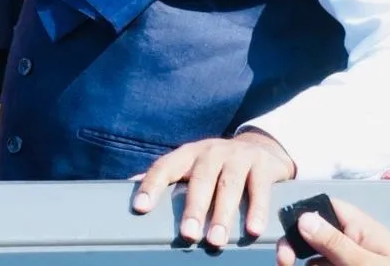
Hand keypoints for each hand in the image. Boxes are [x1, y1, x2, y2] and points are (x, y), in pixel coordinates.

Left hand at [131, 131, 295, 246]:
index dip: (152, 185)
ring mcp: (237, 156)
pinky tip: (253, 230)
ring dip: (222, 214)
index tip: (141, 208)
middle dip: (193, 208)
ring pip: (228, 186)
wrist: (261, 149)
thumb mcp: (191, 166)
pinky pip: (259, 189)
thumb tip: (127, 185)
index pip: (165, 167)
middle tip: (187, 235)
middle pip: (199, 180)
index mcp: (188, 154)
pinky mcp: (263, 165)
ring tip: (216, 239)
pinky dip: (257, 210)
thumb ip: (166, 176)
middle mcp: (210, 152)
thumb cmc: (216, 166)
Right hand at [274, 197, 389, 265]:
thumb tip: (304, 217)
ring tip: (287, 265)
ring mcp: (349, 261)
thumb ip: (336, 242)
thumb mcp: (367, 264)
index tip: (288, 231)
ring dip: (300, 261)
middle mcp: (353, 242)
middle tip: (284, 260)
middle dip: (296, 244)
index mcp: (363, 229)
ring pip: (315, 256)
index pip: (329, 207)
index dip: (305, 213)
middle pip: (315, 233)